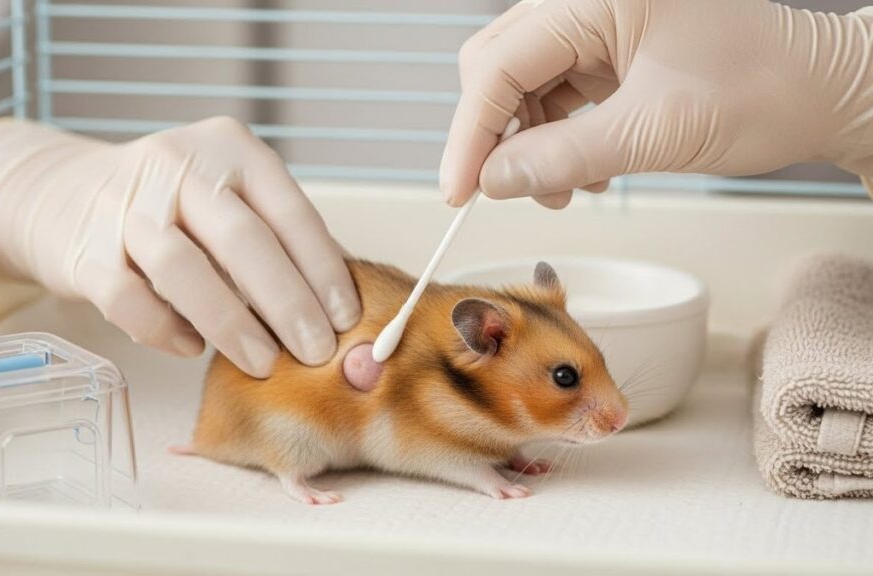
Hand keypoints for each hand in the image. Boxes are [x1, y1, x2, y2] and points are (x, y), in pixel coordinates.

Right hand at [0, 117, 360, 377]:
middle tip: (316, 352)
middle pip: (243, 241)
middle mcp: (177, 166)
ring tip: (263, 363)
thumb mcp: (225, 195)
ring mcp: (125, 206)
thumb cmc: (167, 204)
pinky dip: (166, 332)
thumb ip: (274, 238)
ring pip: (186, 270)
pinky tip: (191, 347)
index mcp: (228, 148)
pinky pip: (130, 302)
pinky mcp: (84, 251)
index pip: (290, 212)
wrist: (59, 192)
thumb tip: (336, 309)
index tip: (347, 319)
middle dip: (288, 304)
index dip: (324, 270)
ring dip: (232, 324)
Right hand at [440, 0, 872, 207]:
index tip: (458, 191)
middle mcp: (588, 1)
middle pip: (498, 66)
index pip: (501, 63)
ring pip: (522, 86)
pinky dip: (554, 139)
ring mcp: (597, 24)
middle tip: (506, 191)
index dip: (471, 132)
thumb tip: (492, 181)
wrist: (819, 94)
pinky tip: (584, 171)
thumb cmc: (763, 90)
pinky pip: (553, 94)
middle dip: (496, 135)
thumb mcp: (655, 132)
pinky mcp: (607, 50)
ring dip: (528, 145)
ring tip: (564, 189)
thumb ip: (563, 157)